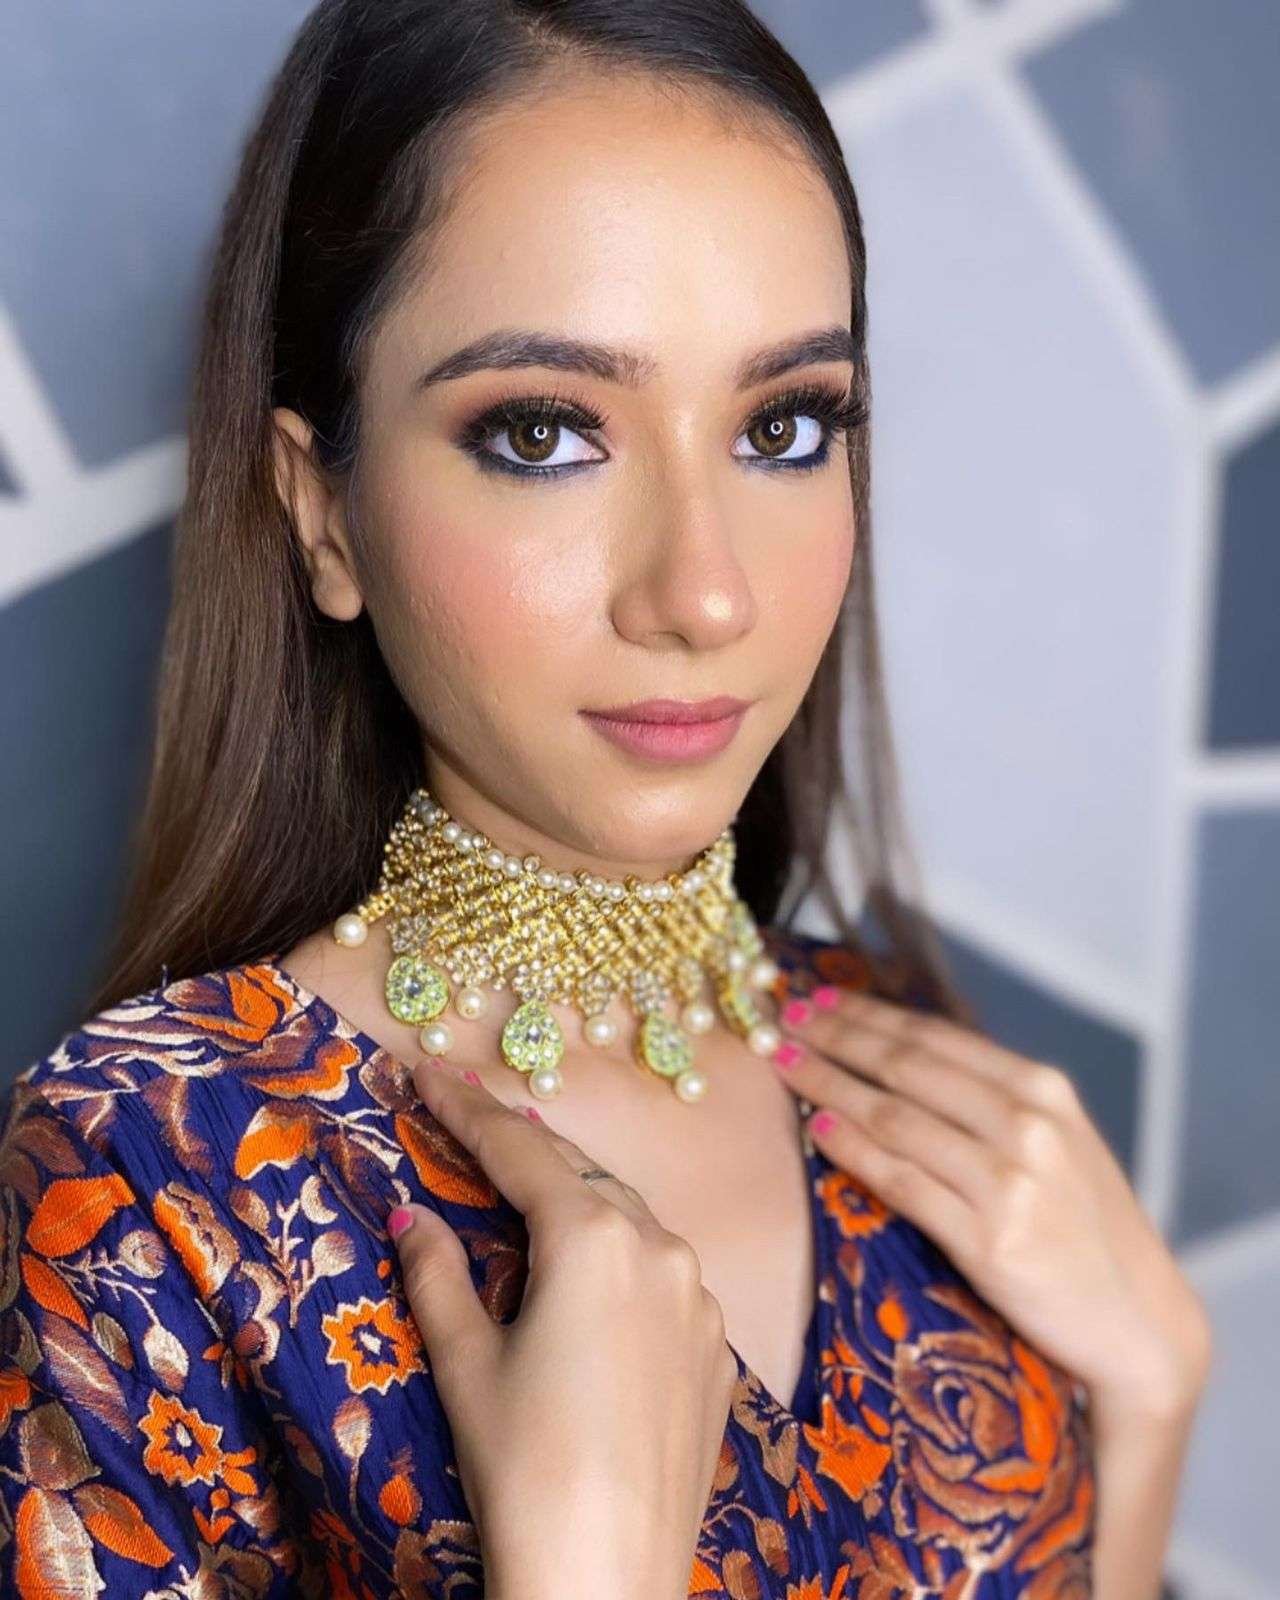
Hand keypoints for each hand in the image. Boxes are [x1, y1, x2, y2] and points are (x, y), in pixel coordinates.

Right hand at [387, 1059, 738, 1599]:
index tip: (428, 1071)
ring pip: (631, 1220)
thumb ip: (439, 1273)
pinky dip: (622, 1262)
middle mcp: (660, 1247)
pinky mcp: (718, 1347)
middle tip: (469, 1124)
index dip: (466, 1107)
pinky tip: (590, 1290)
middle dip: (524, 1151)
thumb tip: (410, 1216)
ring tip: (527, 1202)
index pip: (518, 1148)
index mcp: (593, 1237)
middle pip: (580, 1174)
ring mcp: (700, 1296)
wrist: (607, 1576)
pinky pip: (664, 1277)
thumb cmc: (524, 1466)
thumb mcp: (467, 1362)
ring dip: (578, 1204)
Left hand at [774, 985, 1213, 1422]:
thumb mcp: (1056, 1142)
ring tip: (783, 1064)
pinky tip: (818, 1129)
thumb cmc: (1086, 1227)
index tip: (814, 997)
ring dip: (828, 1085)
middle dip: (834, 1037)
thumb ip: (989, 1101)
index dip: (866, 1015)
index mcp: (1043, 1091)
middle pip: (906, 1067)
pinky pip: (903, 1184)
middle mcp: (1027, 1126)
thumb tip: (897, 1059)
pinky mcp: (990, 1243)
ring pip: (894, 1118)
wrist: (1137, 1321)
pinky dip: (855, 1151)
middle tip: (782, 1017)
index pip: (933, 1038)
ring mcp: (1009, 1184)